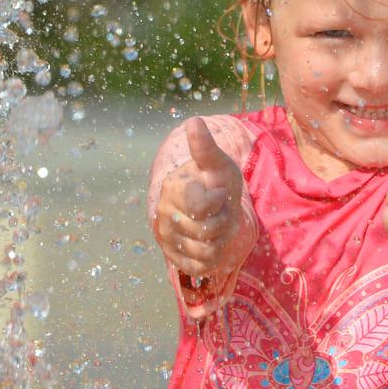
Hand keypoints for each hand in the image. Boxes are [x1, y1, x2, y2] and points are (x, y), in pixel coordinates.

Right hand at [154, 118, 246, 279]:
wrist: (216, 207)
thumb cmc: (217, 182)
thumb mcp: (218, 164)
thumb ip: (206, 148)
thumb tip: (194, 121)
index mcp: (173, 188)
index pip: (199, 206)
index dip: (217, 202)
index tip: (218, 193)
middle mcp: (164, 214)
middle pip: (206, 231)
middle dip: (223, 221)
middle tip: (220, 210)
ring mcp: (167, 238)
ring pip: (206, 251)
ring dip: (220, 239)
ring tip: (216, 224)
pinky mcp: (175, 259)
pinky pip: (202, 267)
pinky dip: (214, 256)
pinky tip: (211, 242)